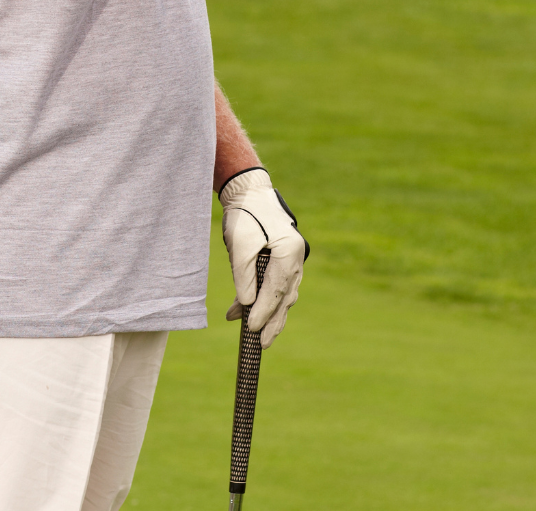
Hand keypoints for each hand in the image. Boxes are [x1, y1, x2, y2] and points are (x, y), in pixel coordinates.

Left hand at [219, 167, 307, 348]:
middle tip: (263, 344)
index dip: (264, 312)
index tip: (253, 330)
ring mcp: (292, 259)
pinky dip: (264, 300)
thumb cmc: (244, 215)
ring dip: (269, 314)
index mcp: (289, 252)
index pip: (276, 290)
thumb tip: (247, 306)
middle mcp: (295, 258)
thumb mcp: (239, 246)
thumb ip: (243, 277)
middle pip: (284, 297)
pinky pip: (277, 286)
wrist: (249, 192)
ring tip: (258, 336)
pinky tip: (246, 312)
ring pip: (283, 294)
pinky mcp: (283, 260)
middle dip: (273, 321)